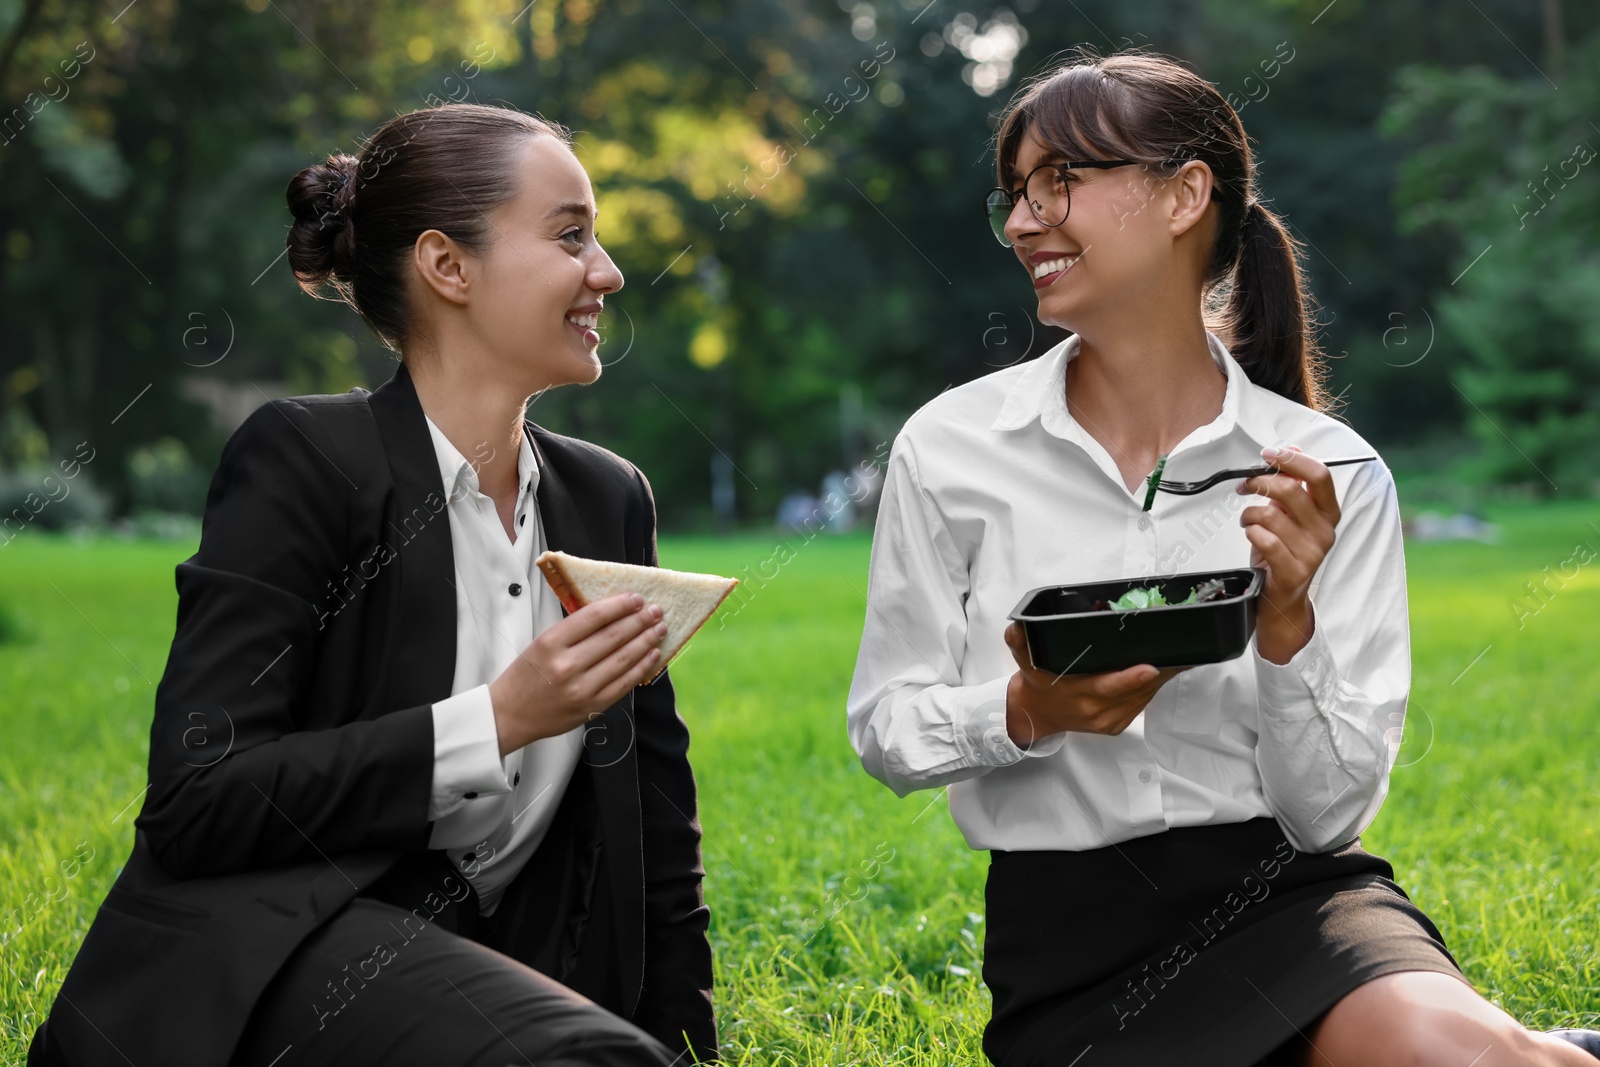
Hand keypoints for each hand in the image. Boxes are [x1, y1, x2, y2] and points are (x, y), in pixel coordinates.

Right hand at [487, 592, 666, 755]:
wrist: (510, 714)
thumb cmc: (525, 675)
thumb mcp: (541, 643)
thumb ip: (573, 631)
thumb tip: (612, 614)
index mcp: (551, 643)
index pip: (594, 617)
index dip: (619, 605)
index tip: (636, 598)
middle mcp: (567, 665)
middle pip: (613, 637)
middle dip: (640, 621)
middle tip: (656, 610)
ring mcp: (581, 688)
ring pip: (623, 659)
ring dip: (646, 641)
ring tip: (659, 629)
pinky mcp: (591, 707)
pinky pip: (624, 684)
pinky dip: (641, 667)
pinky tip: (652, 654)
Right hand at [1002, 622, 1187, 744]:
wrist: (1035, 714)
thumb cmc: (1037, 683)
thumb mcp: (1023, 660)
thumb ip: (1019, 641)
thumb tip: (1019, 625)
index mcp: (1074, 693)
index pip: (1106, 687)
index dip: (1130, 679)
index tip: (1150, 667)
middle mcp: (1093, 711)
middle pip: (1134, 692)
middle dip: (1158, 672)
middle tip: (1180, 652)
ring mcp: (1106, 721)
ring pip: (1142, 699)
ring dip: (1160, 680)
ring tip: (1176, 658)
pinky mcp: (1116, 726)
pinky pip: (1141, 706)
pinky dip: (1151, 690)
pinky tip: (1159, 674)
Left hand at [1238, 445, 1339, 663]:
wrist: (1282, 597)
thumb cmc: (1283, 552)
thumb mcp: (1289, 514)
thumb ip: (1292, 483)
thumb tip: (1292, 448)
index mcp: (1328, 513)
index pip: (1320, 475)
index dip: (1292, 460)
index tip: (1268, 454)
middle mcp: (1325, 532)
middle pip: (1291, 490)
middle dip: (1260, 483)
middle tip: (1244, 485)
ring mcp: (1312, 553)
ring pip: (1270, 514)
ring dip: (1249, 513)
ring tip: (1247, 520)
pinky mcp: (1294, 571)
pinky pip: (1264, 540)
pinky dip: (1250, 532)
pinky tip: (1251, 535)